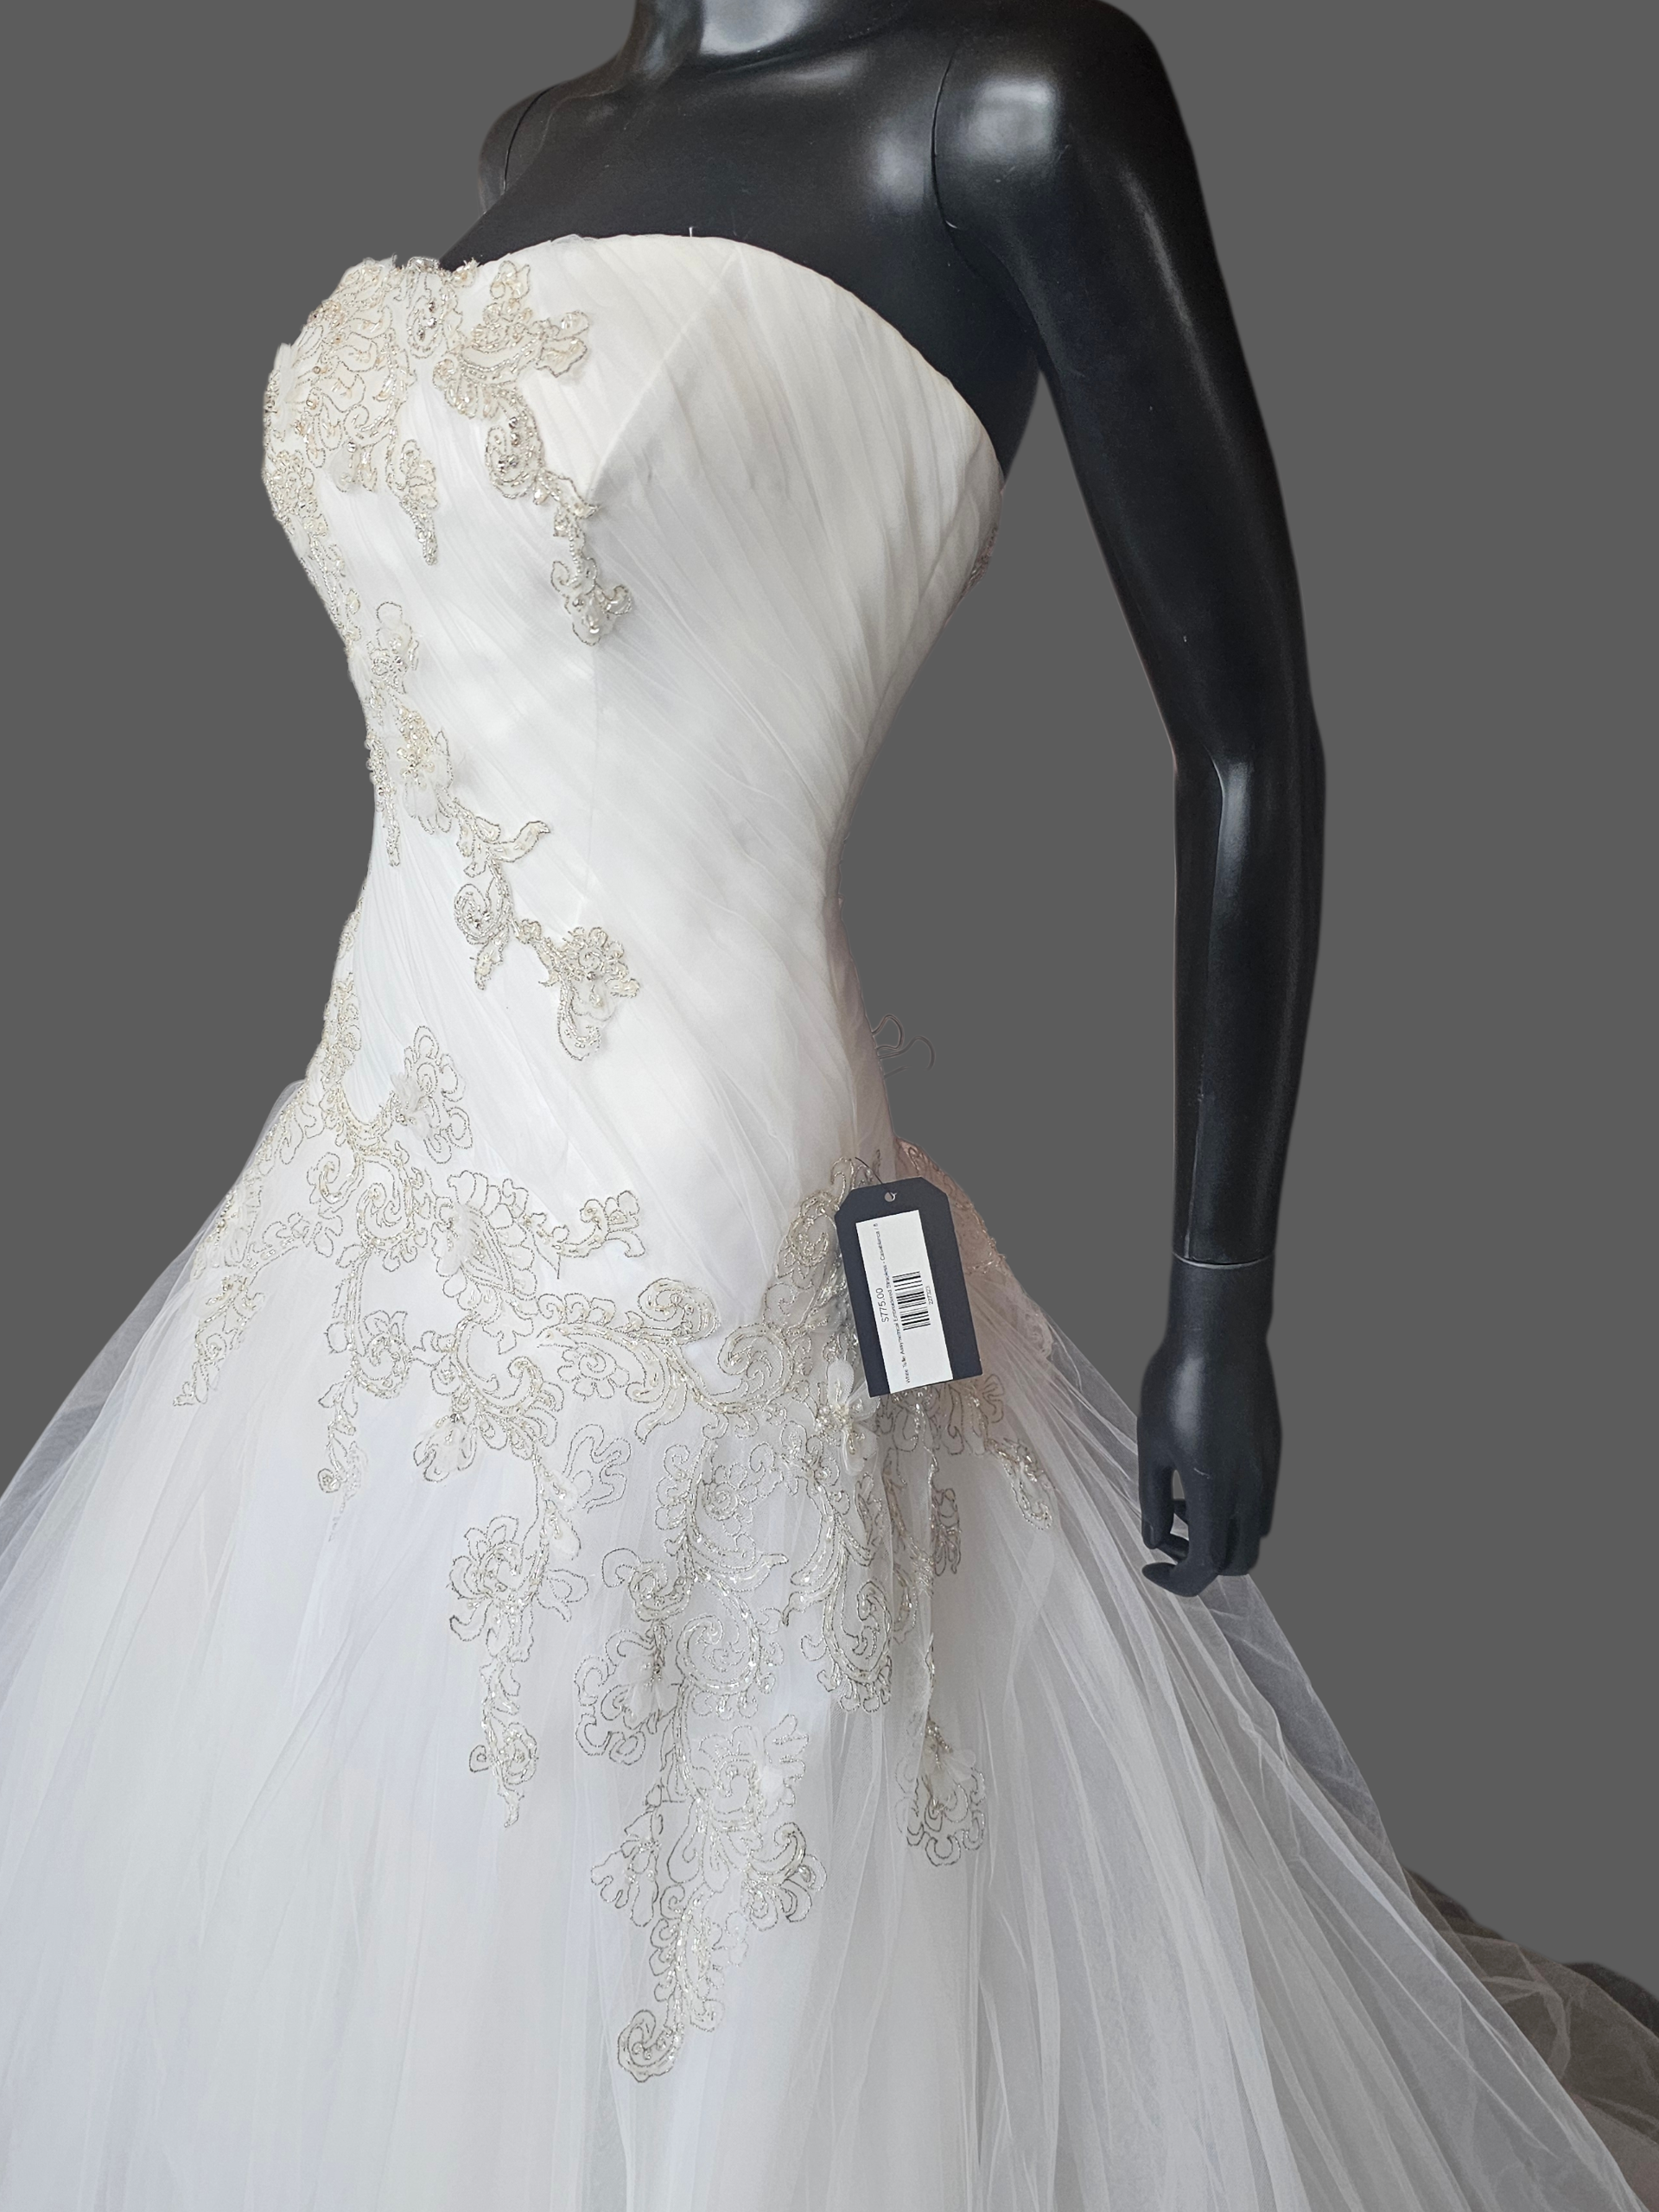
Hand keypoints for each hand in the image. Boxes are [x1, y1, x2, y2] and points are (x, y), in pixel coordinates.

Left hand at [1137, 1253, 1280, 1596]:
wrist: (1222, 1333)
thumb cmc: (1177, 1383)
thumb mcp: (1151, 1443)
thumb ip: (1153, 1497)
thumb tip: (1154, 1539)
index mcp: (1215, 1491)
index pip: (1205, 1565)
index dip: (1177, 1580)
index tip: (1151, 1569)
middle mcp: (1251, 1488)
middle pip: (1239, 1560)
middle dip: (1203, 1564)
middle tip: (1168, 1539)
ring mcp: (1268, 1470)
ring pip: (1254, 1532)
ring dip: (1219, 1534)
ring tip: (1180, 1500)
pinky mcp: (1273, 1451)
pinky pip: (1260, 1501)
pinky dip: (1233, 1508)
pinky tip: (1201, 1473)